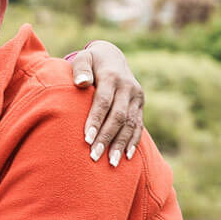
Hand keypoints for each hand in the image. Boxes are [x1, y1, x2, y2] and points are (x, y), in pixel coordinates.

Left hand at [69, 41, 144, 166]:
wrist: (112, 56)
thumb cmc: (90, 61)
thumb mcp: (83, 59)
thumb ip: (80, 69)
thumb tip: (81, 82)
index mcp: (112, 77)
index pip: (104, 102)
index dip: (96, 121)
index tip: (87, 139)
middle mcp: (128, 87)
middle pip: (118, 116)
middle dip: (107, 138)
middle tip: (94, 156)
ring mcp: (137, 97)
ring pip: (131, 124)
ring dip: (120, 144)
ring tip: (110, 163)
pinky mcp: (140, 104)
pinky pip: (138, 125)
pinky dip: (133, 141)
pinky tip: (126, 156)